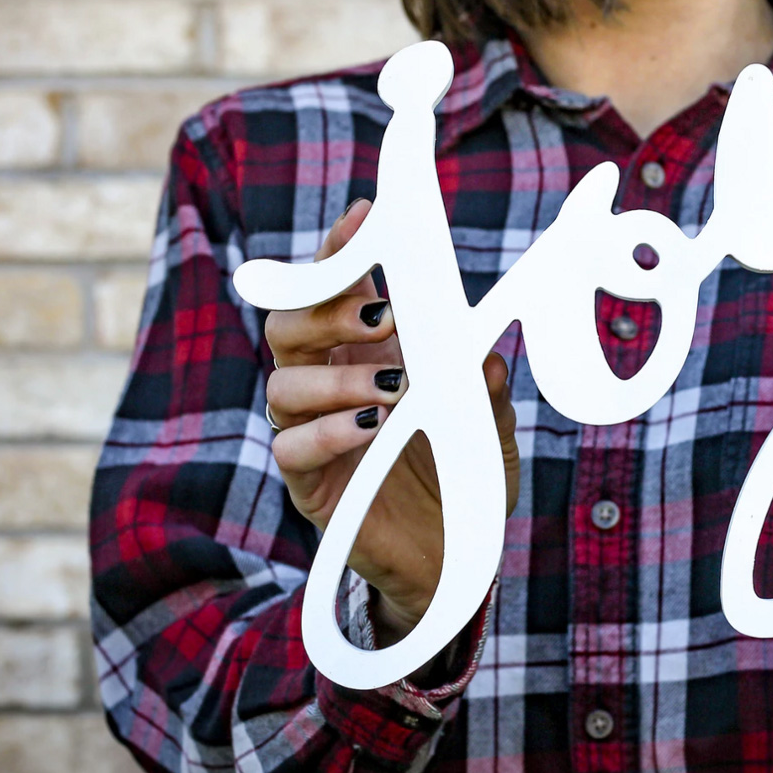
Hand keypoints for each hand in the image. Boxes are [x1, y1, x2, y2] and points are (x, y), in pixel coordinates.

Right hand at [265, 199, 519, 644]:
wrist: (454, 555)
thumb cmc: (464, 472)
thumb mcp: (488, 422)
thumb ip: (483, 385)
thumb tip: (483, 354)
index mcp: (367, 351)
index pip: (337, 288)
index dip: (342, 250)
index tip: (364, 218)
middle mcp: (330, 382)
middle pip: (289, 324)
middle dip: (326, 308)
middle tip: (381, 315)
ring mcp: (313, 431)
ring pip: (284, 382)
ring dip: (337, 376)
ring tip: (392, 389)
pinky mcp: (311, 484)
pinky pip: (292, 447)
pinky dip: (329, 432)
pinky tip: (371, 428)